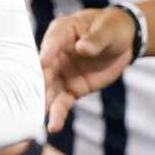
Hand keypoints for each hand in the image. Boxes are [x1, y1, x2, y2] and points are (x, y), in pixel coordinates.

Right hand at [38, 8, 136, 133]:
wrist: (122, 42)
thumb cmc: (111, 28)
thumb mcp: (107, 30)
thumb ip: (95, 40)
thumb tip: (82, 48)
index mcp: (62, 32)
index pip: (52, 42)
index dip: (48, 52)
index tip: (42, 63)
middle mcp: (55, 55)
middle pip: (44, 70)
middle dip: (39, 83)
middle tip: (32, 96)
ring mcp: (61, 74)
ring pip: (50, 90)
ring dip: (45, 104)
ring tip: (39, 117)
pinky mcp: (71, 89)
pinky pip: (62, 103)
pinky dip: (58, 114)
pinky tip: (53, 126)